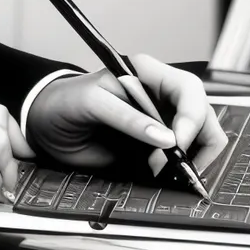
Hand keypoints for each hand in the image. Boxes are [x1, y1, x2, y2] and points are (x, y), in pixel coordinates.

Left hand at [25, 54, 228, 178]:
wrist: (45, 123)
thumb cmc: (64, 101)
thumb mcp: (91, 103)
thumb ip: (127, 118)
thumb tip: (167, 139)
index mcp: (146, 74)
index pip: (188, 89)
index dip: (191, 116)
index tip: (176, 142)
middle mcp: (160, 95)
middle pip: (203, 115)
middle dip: (198, 141)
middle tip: (177, 165)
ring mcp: (160, 121)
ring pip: (200, 138)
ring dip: (192, 158)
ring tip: (163, 171)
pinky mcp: (156, 146)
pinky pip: (184, 157)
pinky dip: (182, 169)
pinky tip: (163, 175)